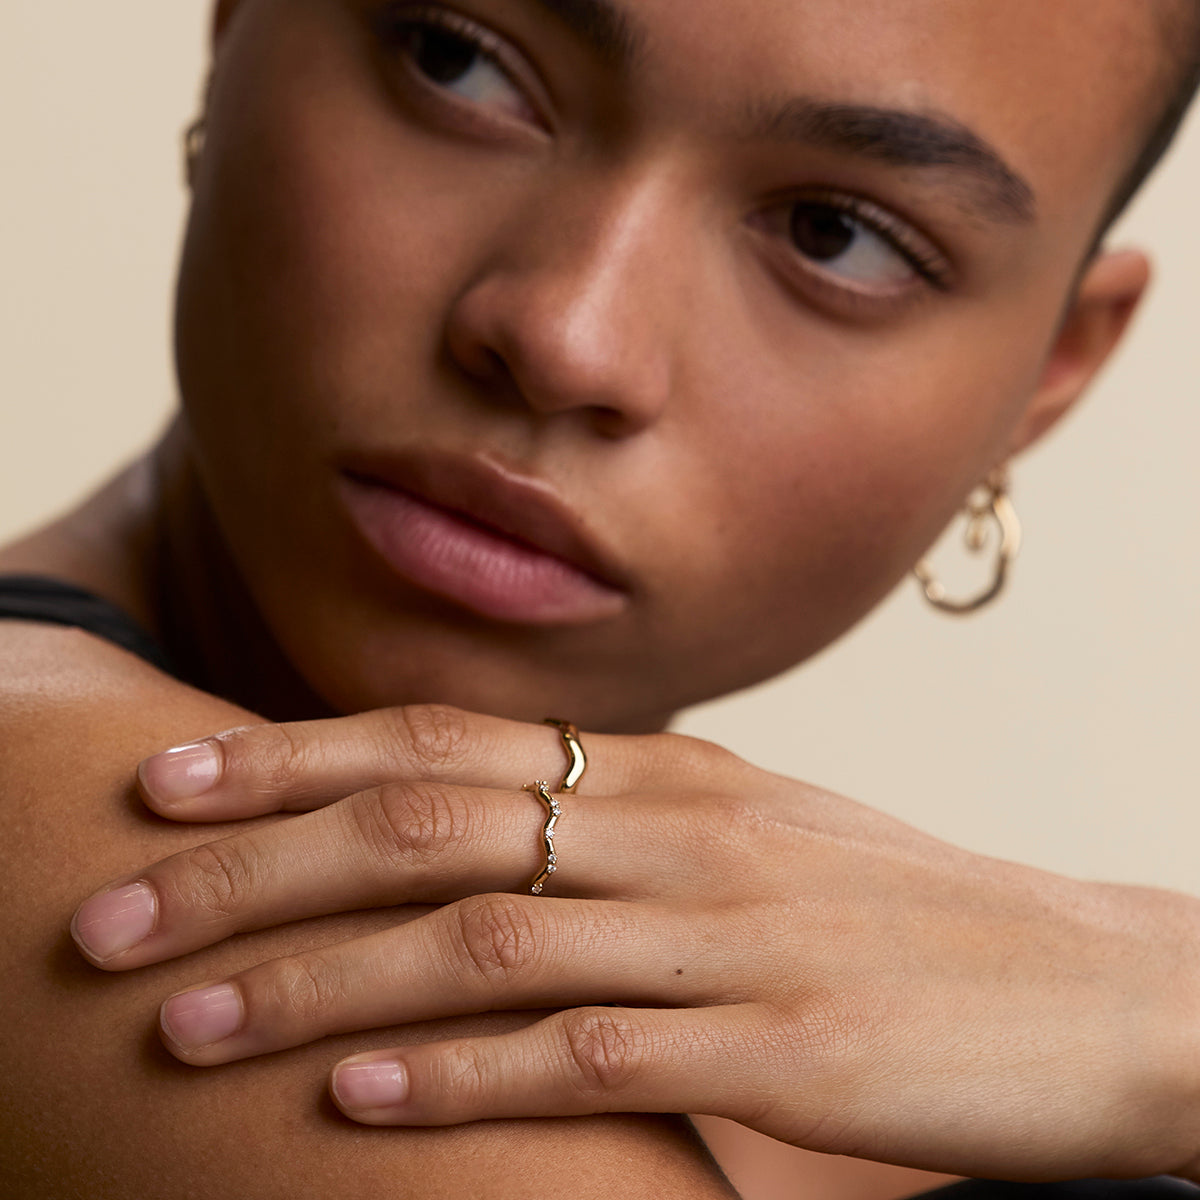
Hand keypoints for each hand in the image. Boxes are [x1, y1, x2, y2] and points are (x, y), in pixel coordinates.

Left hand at [70, 705, 1199, 1180]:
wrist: (1080, 979)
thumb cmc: (893, 909)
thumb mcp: (747, 833)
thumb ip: (618, 821)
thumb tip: (488, 823)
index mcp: (665, 774)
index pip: (443, 741)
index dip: (293, 759)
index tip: (168, 782)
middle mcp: (675, 832)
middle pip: (426, 825)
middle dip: (252, 870)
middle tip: (107, 916)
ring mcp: (723, 937)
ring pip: (478, 940)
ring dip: (316, 982)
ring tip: (178, 1024)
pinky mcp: (773, 1050)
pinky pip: (583, 1053)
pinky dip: (454, 1075)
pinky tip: (346, 1100)